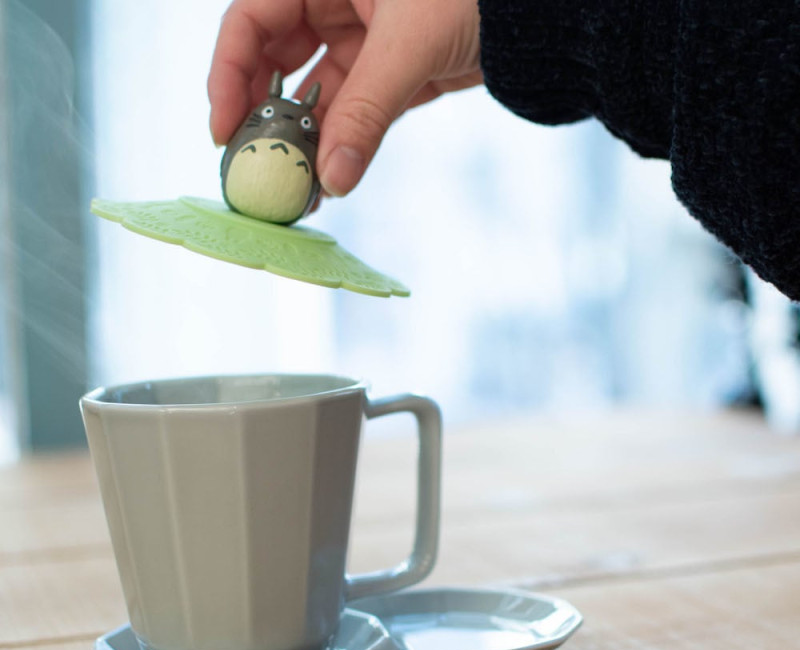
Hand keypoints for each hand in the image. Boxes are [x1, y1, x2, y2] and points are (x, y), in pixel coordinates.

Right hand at [208, 0, 482, 197]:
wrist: (538, 17)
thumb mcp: (409, 43)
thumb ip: (365, 111)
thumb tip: (332, 180)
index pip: (251, 20)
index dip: (228, 73)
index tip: (222, 129)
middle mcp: (333, 3)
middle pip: (273, 63)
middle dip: (261, 117)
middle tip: (254, 168)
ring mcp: (361, 43)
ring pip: (314, 98)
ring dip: (303, 144)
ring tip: (293, 190)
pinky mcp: (388, 79)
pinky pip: (352, 117)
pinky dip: (339, 149)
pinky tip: (327, 183)